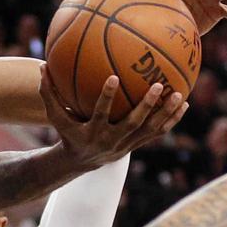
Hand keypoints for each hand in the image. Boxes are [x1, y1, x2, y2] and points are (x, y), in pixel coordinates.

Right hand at [39, 65, 187, 169]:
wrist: (82, 161)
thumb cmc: (68, 132)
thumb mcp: (56, 116)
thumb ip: (49, 93)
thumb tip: (42, 65)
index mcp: (93, 131)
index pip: (100, 113)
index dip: (106, 97)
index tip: (114, 76)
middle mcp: (113, 140)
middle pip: (133, 123)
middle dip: (147, 106)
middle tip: (158, 85)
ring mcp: (128, 144)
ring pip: (151, 129)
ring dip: (166, 113)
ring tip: (180, 95)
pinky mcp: (138, 145)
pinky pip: (158, 133)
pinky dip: (172, 120)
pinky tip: (184, 104)